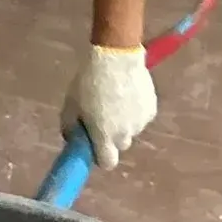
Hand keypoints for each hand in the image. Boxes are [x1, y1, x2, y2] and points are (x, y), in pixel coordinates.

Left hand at [62, 44, 156, 169]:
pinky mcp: (152, 110)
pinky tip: (126, 93)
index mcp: (105, 136)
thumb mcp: (70, 105)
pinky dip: (134, 111)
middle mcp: (126, 135)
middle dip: (110, 137)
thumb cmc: (88, 82)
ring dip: (123, 122)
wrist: (116, 58)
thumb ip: (70, 128)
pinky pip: (140, 117)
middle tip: (100, 117)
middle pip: (119, 145)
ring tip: (114, 99)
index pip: (107, 163)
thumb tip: (73, 139)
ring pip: (130, 130)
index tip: (93, 144)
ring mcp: (141, 123)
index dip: (99, 156)